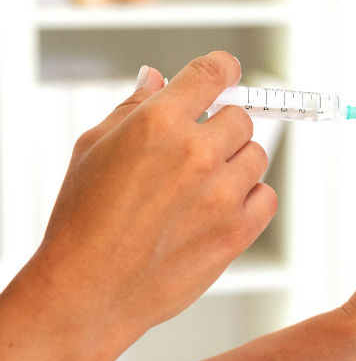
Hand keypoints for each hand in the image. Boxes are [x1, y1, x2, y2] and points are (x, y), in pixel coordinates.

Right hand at [18, 52, 276, 357]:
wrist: (88, 291)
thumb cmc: (83, 222)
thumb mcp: (93, 148)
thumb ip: (133, 106)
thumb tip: (156, 79)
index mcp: (159, 122)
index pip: (214, 72)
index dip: (224, 69)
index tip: (227, 74)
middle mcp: (197, 152)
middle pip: (239, 117)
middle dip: (219, 129)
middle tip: (193, 153)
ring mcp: (222, 192)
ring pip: (256, 155)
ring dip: (235, 164)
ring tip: (198, 188)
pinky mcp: (237, 230)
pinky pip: (267, 196)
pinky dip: (250, 198)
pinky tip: (219, 208)